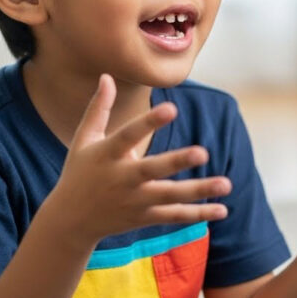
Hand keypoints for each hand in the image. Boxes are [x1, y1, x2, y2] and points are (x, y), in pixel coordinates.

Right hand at [44, 74, 231, 248]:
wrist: (69, 221)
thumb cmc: (79, 172)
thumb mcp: (84, 140)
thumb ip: (98, 109)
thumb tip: (107, 76)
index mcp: (106, 155)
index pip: (127, 136)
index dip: (148, 123)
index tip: (171, 108)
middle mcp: (122, 179)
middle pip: (152, 170)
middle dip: (177, 162)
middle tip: (203, 152)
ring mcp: (134, 201)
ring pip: (169, 196)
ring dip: (198, 190)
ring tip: (226, 183)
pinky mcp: (144, 217)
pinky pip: (174, 216)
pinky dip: (198, 214)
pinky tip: (222, 208)